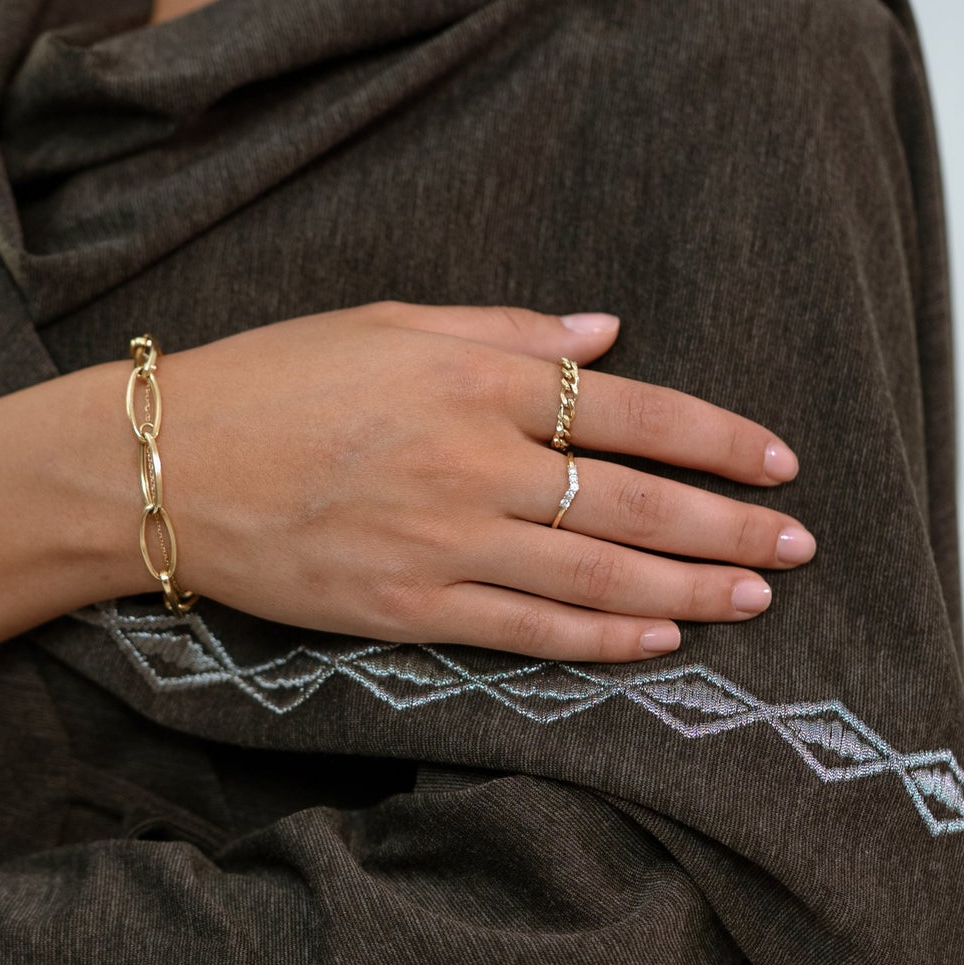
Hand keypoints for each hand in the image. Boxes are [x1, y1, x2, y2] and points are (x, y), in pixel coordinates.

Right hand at [158, 302, 812, 662]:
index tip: (778, 461)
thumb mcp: (391, 324)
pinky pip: (528, 632)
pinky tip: (661, 641)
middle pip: (631, 503)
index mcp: (473, 380)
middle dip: (728, 527)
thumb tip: (609, 334)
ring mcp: (440, 544)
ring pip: (595, 577)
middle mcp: (470, 463)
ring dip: (688, 590)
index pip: (629, 410)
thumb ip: (507, 332)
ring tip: (755, 598)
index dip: (715, 439)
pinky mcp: (407, 609)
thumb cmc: (274, 382)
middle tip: (799, 546)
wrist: (164, 467)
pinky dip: (602, 641)